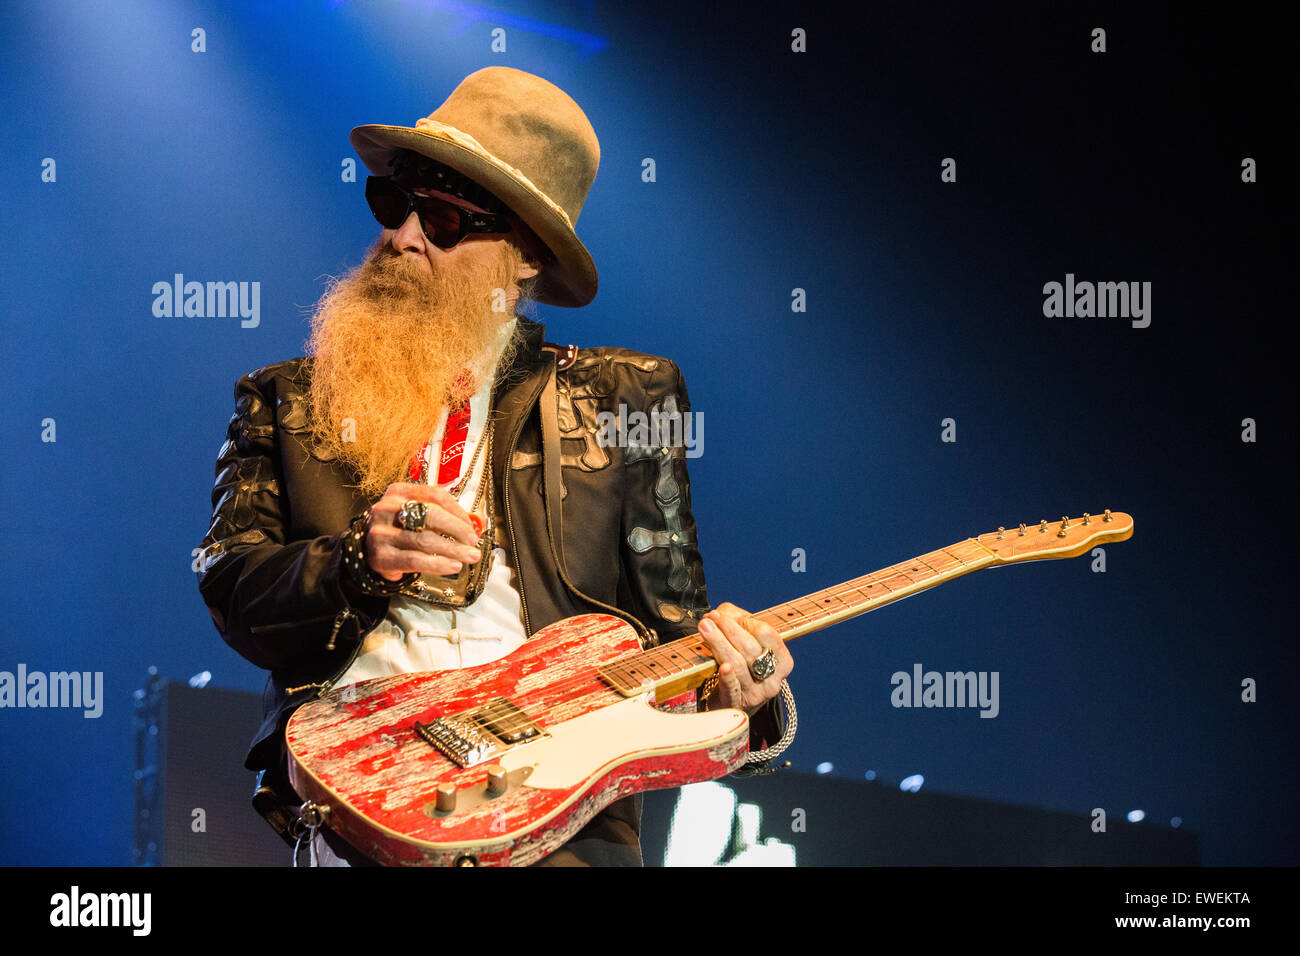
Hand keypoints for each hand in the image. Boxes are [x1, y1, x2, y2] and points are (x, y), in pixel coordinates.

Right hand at [363, 481, 481, 581]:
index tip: (471, 525)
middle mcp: (388, 509)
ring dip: (453, 550)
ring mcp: (382, 533)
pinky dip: (438, 564)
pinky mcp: (381, 557)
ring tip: (470, 556)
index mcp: (398, 492)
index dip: (457, 510)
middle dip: (457, 529)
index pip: (435, 495)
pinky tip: (453, 566)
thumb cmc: (397, 529)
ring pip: (425, 540)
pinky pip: (416, 560)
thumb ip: (440, 515)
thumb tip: (474, 524)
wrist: (366, 549)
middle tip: (473, 541)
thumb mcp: (413, 514)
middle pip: (430, 515)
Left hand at [697, 602, 792, 715]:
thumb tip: (721, 613)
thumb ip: (738, 621)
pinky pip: (732, 689)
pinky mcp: (736, 704)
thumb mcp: (747, 644)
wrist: (733, 703)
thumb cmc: (742, 667)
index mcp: (782, 662)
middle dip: (729, 628)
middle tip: (711, 617)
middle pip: (751, 648)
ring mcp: (756, 694)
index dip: (746, 621)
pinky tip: (722, 667)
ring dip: (719, 643)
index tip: (726, 615)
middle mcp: (773, 680)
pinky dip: (727, 677)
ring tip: (704, 628)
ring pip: (738, 664)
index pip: (767, 634)